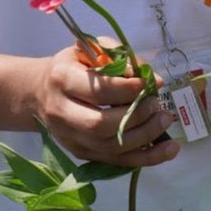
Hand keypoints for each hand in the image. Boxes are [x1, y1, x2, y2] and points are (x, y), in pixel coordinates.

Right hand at [32, 45, 179, 166]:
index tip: (150, 84)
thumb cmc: (72, 66)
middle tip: (157, 105)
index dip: (128, 90)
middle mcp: (61, 112)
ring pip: (110, 147)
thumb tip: (151, 80)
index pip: (98, 90)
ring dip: (144, 136)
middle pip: (100, 124)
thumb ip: (119, 57)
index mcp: (62, 79)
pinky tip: (169, 149)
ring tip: (164, 120)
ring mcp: (70, 138)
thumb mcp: (90, 49)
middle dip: (136, 116)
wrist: (41, 92)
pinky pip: (117, 161)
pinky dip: (146, 157)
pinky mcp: (81, 154)